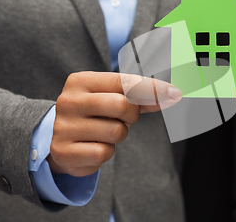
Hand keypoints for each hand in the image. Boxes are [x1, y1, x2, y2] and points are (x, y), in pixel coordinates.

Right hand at [47, 72, 181, 176]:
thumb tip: (172, 94)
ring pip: (117, 131)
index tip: (174, 93)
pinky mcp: (64, 151)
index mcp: (80, 81)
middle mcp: (69, 101)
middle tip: (123, 118)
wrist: (61, 140)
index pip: (124, 81)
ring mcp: (64, 127)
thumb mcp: (113, 98)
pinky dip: (106, 152)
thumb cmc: (95, 114)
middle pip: (123, 105)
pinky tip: (93, 146)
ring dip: (119, 134)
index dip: (151, 88)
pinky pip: (104, 152)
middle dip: (132, 115)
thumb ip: (141, 96)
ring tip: (104, 132)